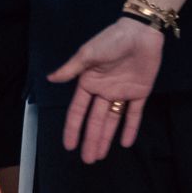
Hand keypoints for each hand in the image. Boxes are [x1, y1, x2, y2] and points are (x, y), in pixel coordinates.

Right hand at [47, 18, 161, 162]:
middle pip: (95, 120)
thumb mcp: (88, 53)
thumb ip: (71, 69)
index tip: (69, 145)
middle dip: (90, 140)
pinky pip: (134, 114)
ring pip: (112, 120)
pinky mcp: (140, 93)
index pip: (78, 111)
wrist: (140, 32)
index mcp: (89, 82)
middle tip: (88, 160)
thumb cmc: (111, 40)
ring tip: (100, 156)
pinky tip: (125, 143)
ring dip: (106, 138)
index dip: (73, 128)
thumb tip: (50, 78)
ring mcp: (122, 93)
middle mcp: (103, 91)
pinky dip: (130, 128)